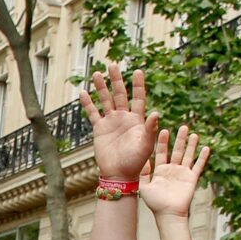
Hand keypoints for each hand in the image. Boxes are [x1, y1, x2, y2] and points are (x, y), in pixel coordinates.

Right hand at [80, 64, 158, 182]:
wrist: (119, 174)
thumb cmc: (135, 162)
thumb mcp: (146, 145)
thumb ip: (150, 129)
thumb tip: (157, 113)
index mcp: (137, 120)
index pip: (138, 98)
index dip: (138, 85)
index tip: (138, 71)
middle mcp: (124, 118)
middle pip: (120, 94)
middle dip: (116, 80)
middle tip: (113, 65)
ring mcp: (111, 122)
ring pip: (105, 100)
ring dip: (101, 87)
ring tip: (96, 73)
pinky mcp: (99, 129)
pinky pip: (93, 113)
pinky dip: (88, 103)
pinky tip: (83, 92)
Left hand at [141, 123, 210, 219]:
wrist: (168, 214)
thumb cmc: (155, 203)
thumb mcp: (144, 187)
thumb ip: (143, 173)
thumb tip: (141, 160)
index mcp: (160, 170)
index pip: (161, 152)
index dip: (163, 142)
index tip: (164, 130)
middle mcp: (172, 170)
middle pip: (177, 151)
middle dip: (179, 139)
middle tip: (183, 126)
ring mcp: (183, 173)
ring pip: (188, 155)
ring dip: (191, 145)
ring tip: (193, 134)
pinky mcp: (191, 179)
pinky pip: (198, 166)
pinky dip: (202, 157)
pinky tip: (206, 148)